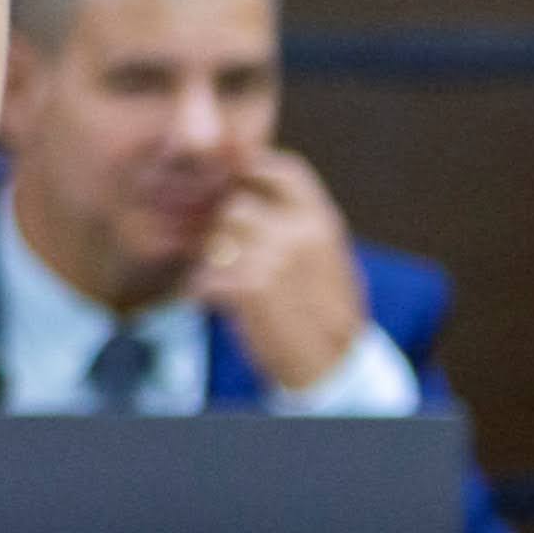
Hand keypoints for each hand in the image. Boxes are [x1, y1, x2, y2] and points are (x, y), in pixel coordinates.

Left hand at [191, 147, 368, 394]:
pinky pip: (204, 274)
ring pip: (216, 236)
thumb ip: (295, 222)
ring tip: (218, 277)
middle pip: (235, 203)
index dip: (251, 169)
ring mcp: (274, 257)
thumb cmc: (324, 309)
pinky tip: (211, 302)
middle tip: (214, 246)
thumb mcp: (324, 255)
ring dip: (208, 256)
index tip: (232, 185)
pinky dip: (201, 290)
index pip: (284, 169)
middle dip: (219, 224)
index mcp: (323, 220)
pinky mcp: (249, 288)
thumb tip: (250, 187)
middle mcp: (300, 232)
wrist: (332, 363)